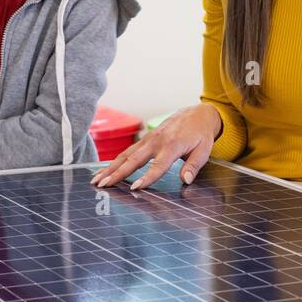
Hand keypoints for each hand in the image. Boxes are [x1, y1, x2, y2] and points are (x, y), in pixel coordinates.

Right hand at [90, 103, 220, 189]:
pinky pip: (126, 152)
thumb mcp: (204, 150)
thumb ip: (194, 165)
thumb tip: (186, 180)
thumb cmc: (201, 134)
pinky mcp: (144, 140)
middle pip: (134, 160)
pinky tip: (104, 172)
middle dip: (118, 173)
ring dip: (110, 168)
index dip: (147, 177)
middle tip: (104, 185)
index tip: (135, 188)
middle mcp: (156, 141)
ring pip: (125, 155)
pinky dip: (114, 162)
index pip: (158, 165)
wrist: (197, 114)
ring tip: (96, 181)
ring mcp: (148, 139)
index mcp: (172, 145)